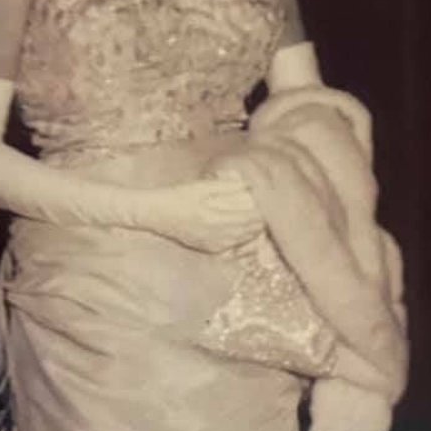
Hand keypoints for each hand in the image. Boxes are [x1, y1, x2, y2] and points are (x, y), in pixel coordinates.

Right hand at [148, 173, 263, 252]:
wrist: (155, 213)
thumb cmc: (178, 195)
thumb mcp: (203, 186)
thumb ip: (228, 186)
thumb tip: (251, 182)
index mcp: (216, 216)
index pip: (251, 214)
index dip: (265, 205)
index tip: (272, 194)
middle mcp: (216, 234)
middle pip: (252, 228)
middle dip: (265, 217)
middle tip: (276, 204)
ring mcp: (214, 244)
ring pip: (247, 238)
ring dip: (259, 228)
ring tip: (267, 215)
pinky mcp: (211, 249)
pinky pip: (236, 246)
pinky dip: (247, 238)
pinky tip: (250, 228)